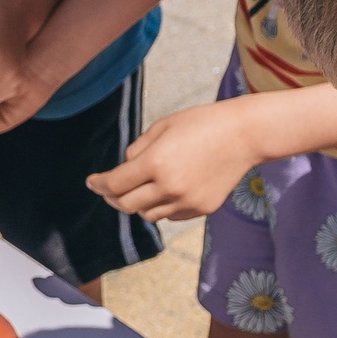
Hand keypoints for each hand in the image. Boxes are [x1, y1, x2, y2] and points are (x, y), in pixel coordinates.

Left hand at [85, 99, 262, 221]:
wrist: (245, 135)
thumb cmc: (202, 123)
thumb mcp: (162, 127)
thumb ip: (138, 149)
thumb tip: (124, 169)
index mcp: (156, 163)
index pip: (115, 183)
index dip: (99, 185)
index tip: (91, 183)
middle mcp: (169, 187)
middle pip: (126, 205)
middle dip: (112, 198)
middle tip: (108, 190)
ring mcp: (187, 201)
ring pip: (147, 214)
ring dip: (137, 203)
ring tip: (139, 188)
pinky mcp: (201, 209)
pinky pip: (170, 215)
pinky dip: (161, 206)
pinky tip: (166, 189)